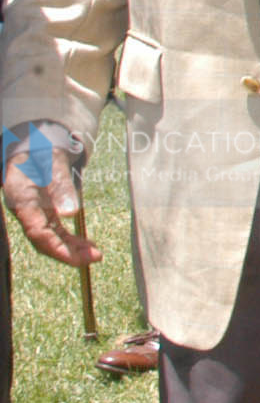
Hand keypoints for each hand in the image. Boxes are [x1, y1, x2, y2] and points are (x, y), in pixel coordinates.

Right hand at [3, 123, 98, 267]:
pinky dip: (71, 239)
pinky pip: (55, 231)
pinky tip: (87, 246)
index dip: (58, 247)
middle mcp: (25, 211)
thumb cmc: (42, 151)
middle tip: (94, 258)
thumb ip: (61, 186)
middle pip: (44, 240)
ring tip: (95, 255)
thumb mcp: (53, 162)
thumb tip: (71, 213)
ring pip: (51, 238)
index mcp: (22, 199)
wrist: (33, 144)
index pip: (37, 232)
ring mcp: (33, 213)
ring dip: (72, 248)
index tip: (79, 257)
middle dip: (68, 252)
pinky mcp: (42, 213)